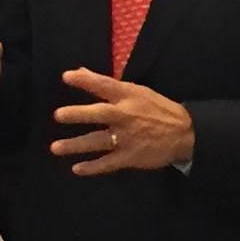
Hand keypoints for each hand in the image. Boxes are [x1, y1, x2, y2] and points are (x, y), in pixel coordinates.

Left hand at [51, 69, 194, 175]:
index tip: (66, 77)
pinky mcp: (130, 157)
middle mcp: (126, 115)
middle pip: (99, 114)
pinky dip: (92, 167)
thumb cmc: (157, 109)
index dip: (86, 80)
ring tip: (55, 147)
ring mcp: (127, 138)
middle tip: (58, 115)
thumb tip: (79, 71)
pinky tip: (77, 169)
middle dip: (79, 114)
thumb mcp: (137, 91)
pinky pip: (108, 163)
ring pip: (98, 141)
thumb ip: (107, 84)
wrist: (185, 133)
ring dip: (76, 145)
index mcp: (129, 96)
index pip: (105, 85)